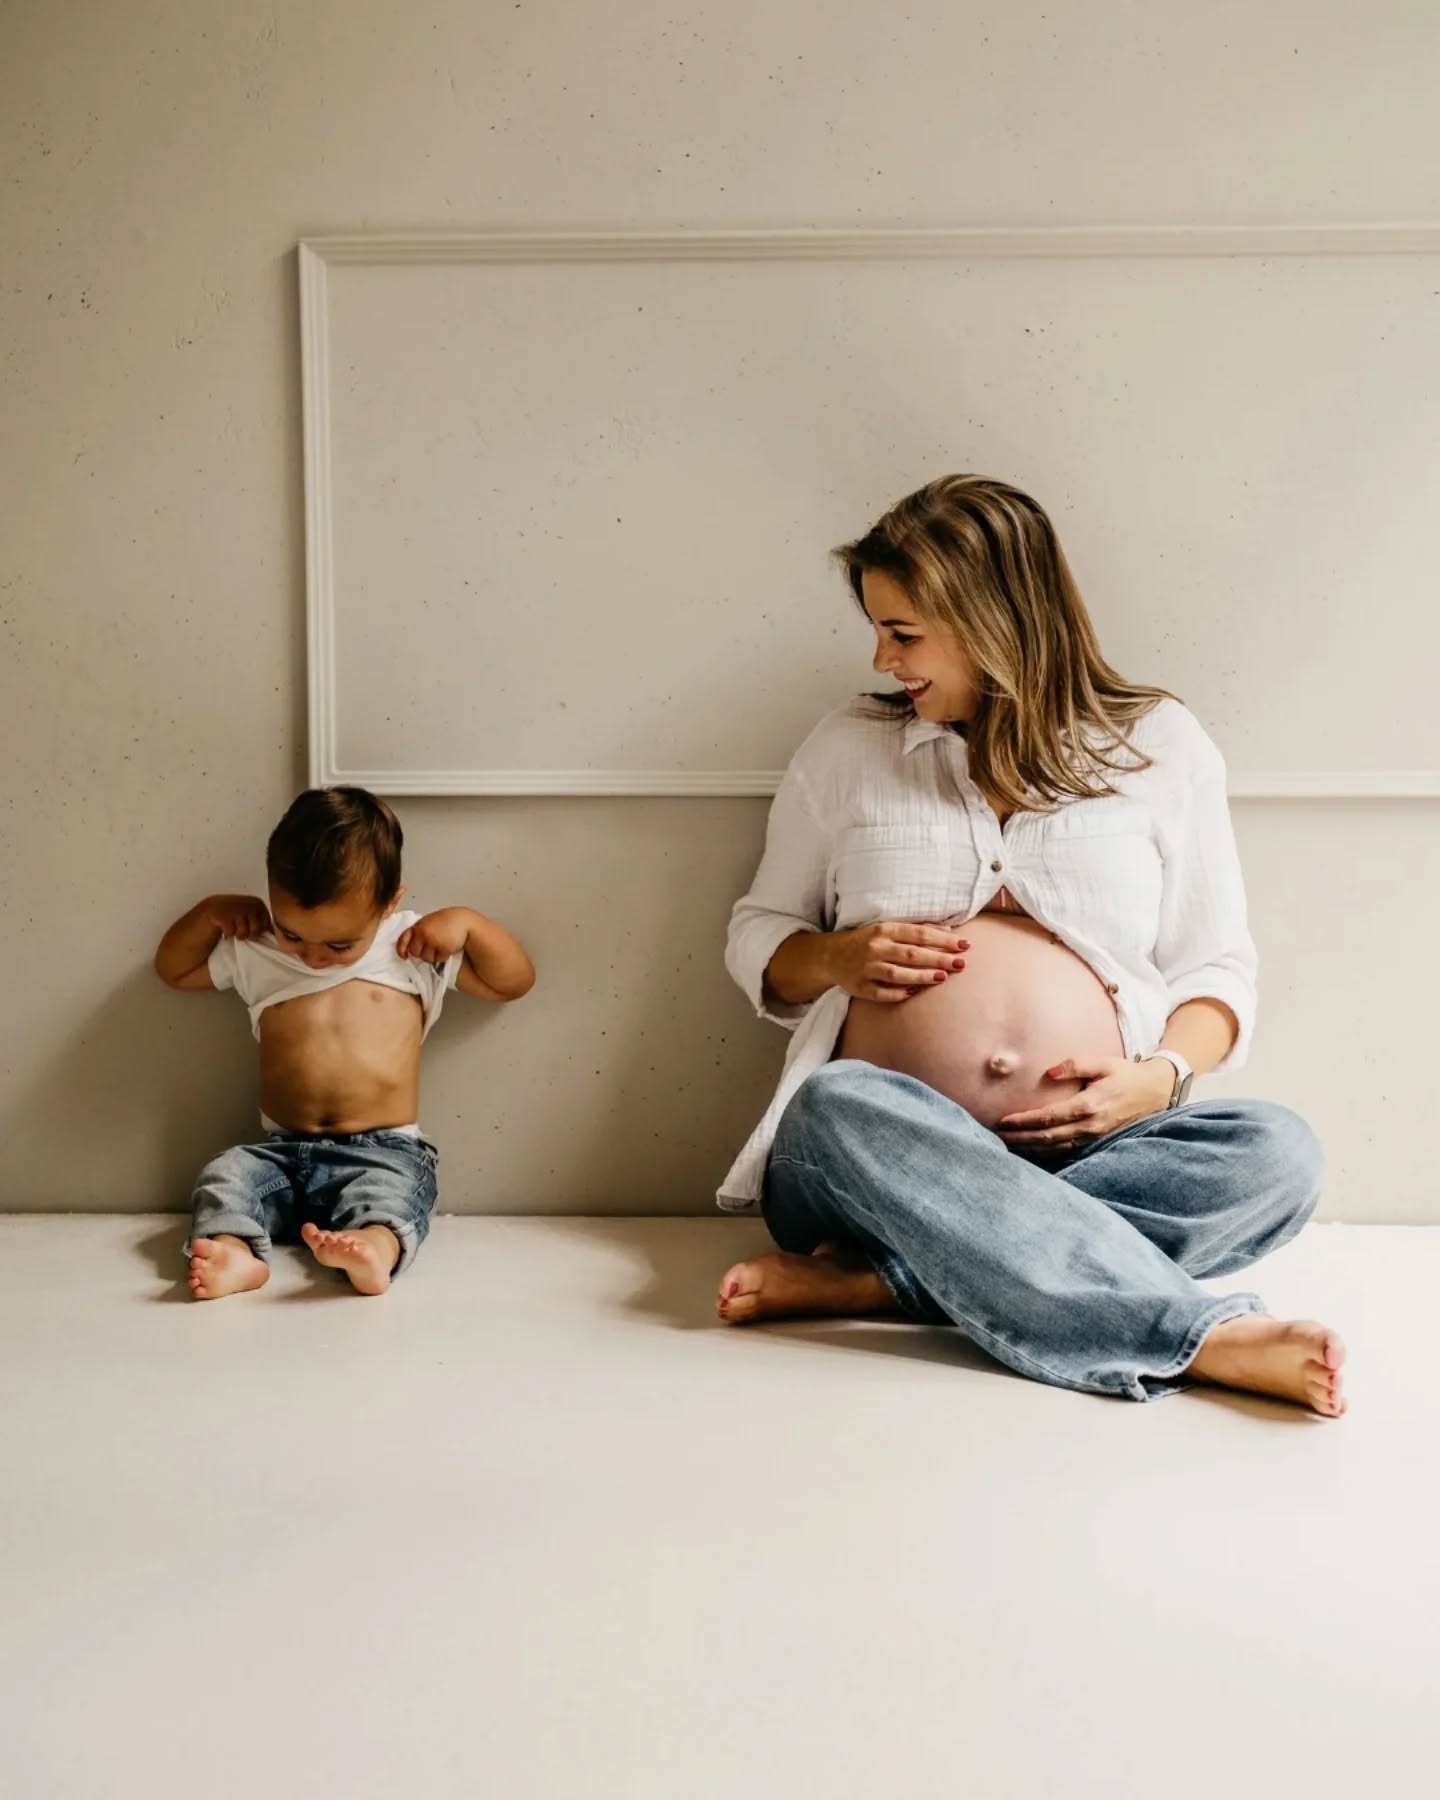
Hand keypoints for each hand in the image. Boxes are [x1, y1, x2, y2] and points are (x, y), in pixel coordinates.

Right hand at [204, 894, 270, 939]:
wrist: (215, 906)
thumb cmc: (237, 912)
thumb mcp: (253, 913)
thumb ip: (264, 920)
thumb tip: (277, 935)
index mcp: (259, 904)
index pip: (266, 926)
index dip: (258, 930)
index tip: (250, 925)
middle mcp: (250, 905)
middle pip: (256, 931)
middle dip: (248, 934)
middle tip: (240, 927)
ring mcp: (237, 910)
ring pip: (243, 934)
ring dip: (238, 934)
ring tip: (234, 926)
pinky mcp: (224, 917)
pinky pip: (231, 933)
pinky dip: (228, 933)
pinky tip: (225, 925)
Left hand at [397, 907, 468, 966]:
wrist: (462, 920)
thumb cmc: (445, 921)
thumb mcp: (428, 922)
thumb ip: (418, 932)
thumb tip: (409, 949)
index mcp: (418, 926)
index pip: (403, 940)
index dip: (401, 950)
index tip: (404, 956)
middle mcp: (423, 933)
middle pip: (415, 953)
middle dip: (422, 953)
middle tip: (431, 948)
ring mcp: (433, 940)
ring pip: (427, 958)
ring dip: (434, 956)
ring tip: (441, 946)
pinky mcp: (443, 947)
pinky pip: (439, 959)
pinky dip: (444, 956)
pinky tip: (448, 947)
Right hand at [827, 920, 969, 1002]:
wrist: (830, 956)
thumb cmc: (866, 940)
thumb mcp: (888, 928)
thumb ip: (917, 930)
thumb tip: (949, 933)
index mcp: (883, 930)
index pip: (918, 934)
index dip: (942, 940)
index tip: (964, 945)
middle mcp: (875, 948)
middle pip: (912, 954)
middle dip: (938, 958)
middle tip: (960, 963)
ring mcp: (866, 969)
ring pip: (898, 974)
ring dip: (922, 976)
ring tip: (943, 977)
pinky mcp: (860, 988)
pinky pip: (882, 993)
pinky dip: (899, 993)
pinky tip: (915, 993)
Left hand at [997, 1055, 1174, 1151]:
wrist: (1157, 1091)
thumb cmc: (1126, 1074)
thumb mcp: (1103, 1062)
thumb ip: (1075, 1065)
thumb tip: (1049, 1072)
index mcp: (1089, 1105)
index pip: (1049, 1116)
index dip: (1024, 1120)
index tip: (1003, 1120)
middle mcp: (1090, 1125)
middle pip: (1047, 1136)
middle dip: (1020, 1137)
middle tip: (996, 1135)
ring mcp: (1094, 1136)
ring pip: (1056, 1147)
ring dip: (1030, 1147)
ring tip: (1007, 1145)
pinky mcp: (1097, 1141)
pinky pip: (1067, 1150)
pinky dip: (1047, 1152)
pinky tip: (1031, 1150)